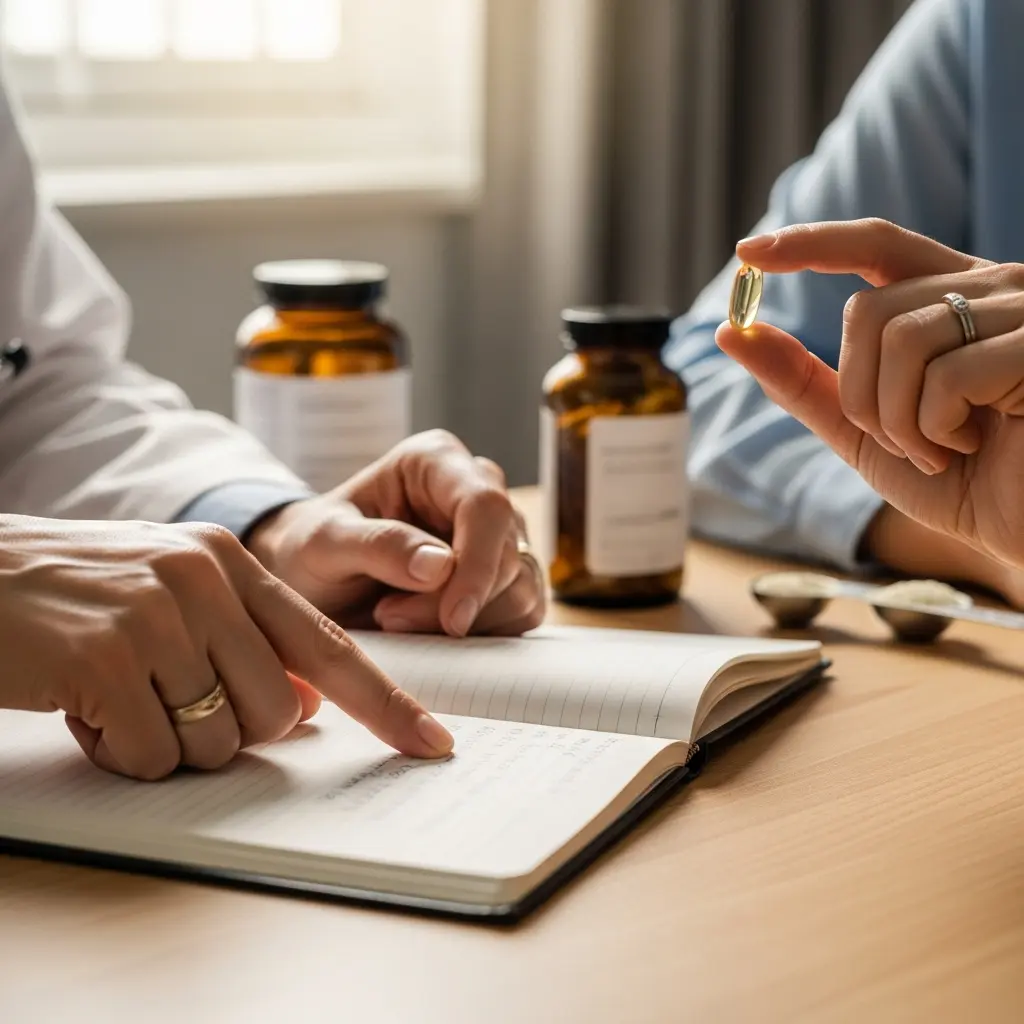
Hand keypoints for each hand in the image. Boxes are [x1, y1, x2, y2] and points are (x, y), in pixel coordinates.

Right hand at [0, 516, 452, 780]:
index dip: (387, 702)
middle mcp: (205, 579)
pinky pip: (153, 758)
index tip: (433, 743)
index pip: (330, 645)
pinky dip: (122, 753)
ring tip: (120, 693)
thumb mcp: (174, 590)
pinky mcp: (106, 658)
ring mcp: (157, 615)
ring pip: (219, 741)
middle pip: (278, 712)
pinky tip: (87, 708)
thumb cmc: (80, 593)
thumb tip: (307, 707)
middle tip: (167, 699)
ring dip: (170, 741)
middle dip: (231, 731)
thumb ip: (247, 637)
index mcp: (231, 562)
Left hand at [246, 430, 545, 637]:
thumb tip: (441, 565)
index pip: (484, 505)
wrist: (309, 582)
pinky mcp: (505, 579)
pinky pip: (520, 613)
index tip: (453, 620)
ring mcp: (497, 535)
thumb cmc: (311, 551)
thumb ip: (377, 547)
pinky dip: (481, 635)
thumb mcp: (323, 545)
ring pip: (520, 588)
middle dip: (456, 602)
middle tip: (389, 619)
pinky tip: (430, 631)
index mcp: (435, 462)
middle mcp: (475, 490)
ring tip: (396, 619)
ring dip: (467, 622)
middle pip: (505, 552)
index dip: (477, 564)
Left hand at [717, 218, 1023, 573]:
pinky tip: (971, 447)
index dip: (812, 244)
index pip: (877, 245)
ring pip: (901, 338)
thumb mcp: (863, 430)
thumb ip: (804, 382)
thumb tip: (733, 332)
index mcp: (952, 299)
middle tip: (904, 441)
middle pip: (868, 310)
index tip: (747, 253)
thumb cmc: (961, 480)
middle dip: (860, 395)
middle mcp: (991, 290)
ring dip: (897, 420)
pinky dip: (936, 428)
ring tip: (941, 450)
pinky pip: (946, 375)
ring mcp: (1023, 313)